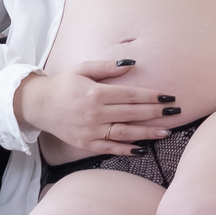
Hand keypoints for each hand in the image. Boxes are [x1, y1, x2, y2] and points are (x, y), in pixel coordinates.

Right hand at [14, 63, 178, 153]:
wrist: (39, 105)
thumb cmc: (64, 84)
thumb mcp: (83, 68)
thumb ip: (108, 67)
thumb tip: (132, 64)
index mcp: (95, 93)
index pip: (130, 95)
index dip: (151, 96)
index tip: (167, 96)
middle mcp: (95, 113)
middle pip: (132, 113)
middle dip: (156, 112)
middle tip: (175, 111)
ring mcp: (91, 131)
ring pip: (125, 133)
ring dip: (147, 133)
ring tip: (167, 132)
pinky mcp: (86, 144)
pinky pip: (110, 148)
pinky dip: (127, 149)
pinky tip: (142, 148)